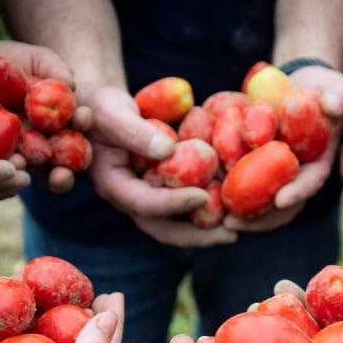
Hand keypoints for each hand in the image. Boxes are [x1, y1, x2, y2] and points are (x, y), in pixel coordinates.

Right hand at [82, 85, 236, 246]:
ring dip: (208, 228)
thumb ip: (135, 131)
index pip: (144, 203)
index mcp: (114, 186)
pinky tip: (234, 204)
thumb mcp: (113, 113)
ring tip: (239, 226)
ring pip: (178, 224)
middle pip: (164, 228)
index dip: (173, 203)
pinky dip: (209, 207)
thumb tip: (168, 150)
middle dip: (197, 235)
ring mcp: (148, 196)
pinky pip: (186, 204)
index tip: (202, 196)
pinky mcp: (164, 189)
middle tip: (231, 234)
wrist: (104, 110)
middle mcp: (132, 199)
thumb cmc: (103, 107)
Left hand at [224, 66, 342, 232]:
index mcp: (319, 162)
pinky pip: (245, 186)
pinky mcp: (259, 168)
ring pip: (261, 203)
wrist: (304, 86)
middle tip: (233, 224)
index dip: (297, 192)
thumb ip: (337, 99)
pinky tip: (207, 198)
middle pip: (281, 205)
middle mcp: (298, 175)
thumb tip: (334, 105)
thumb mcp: (337, 90)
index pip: (311, 181)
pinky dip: (228, 194)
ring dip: (240, 215)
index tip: (279, 200)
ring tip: (217, 222)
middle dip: (259, 218)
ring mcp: (277, 175)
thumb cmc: (326, 89)